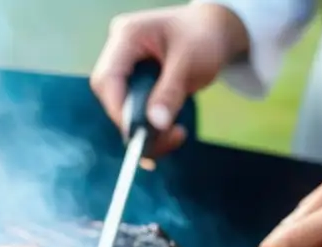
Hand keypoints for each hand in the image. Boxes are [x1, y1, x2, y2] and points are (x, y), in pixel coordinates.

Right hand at [91, 4, 249, 155]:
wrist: (213, 32)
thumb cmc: (203, 36)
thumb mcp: (190, 62)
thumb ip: (170, 92)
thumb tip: (156, 124)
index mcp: (127, 36)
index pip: (108, 78)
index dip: (119, 110)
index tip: (140, 134)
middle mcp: (120, 52)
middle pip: (111, 97)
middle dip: (134, 124)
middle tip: (166, 139)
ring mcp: (126, 69)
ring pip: (121, 109)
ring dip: (146, 131)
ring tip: (176, 136)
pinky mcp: (135, 85)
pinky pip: (134, 112)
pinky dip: (150, 129)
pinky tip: (170, 135)